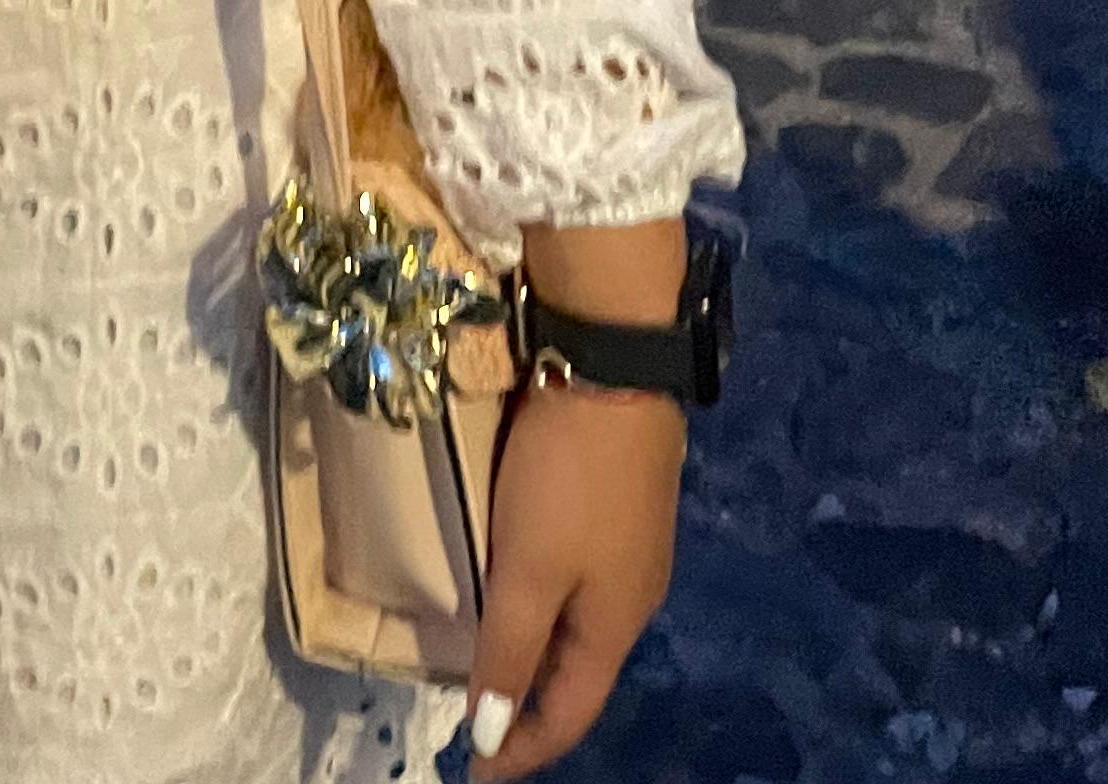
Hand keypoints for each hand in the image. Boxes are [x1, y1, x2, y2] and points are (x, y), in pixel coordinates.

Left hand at [466, 372, 684, 772]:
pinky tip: (516, 578)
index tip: (474, 772)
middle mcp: (633, 594)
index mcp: (615, 623)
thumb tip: (493, 736)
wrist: (614, 363)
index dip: (522, 748)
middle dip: (529, 701)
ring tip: (487, 652)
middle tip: (476, 716)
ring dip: (535, 646)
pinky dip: (544, 598)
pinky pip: (579, 575)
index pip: (569, 713)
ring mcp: (632, 543)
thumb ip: (509, 650)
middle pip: (578, 670)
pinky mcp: (621, 498)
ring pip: (578, 620)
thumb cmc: (567, 475)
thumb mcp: (527, 568)